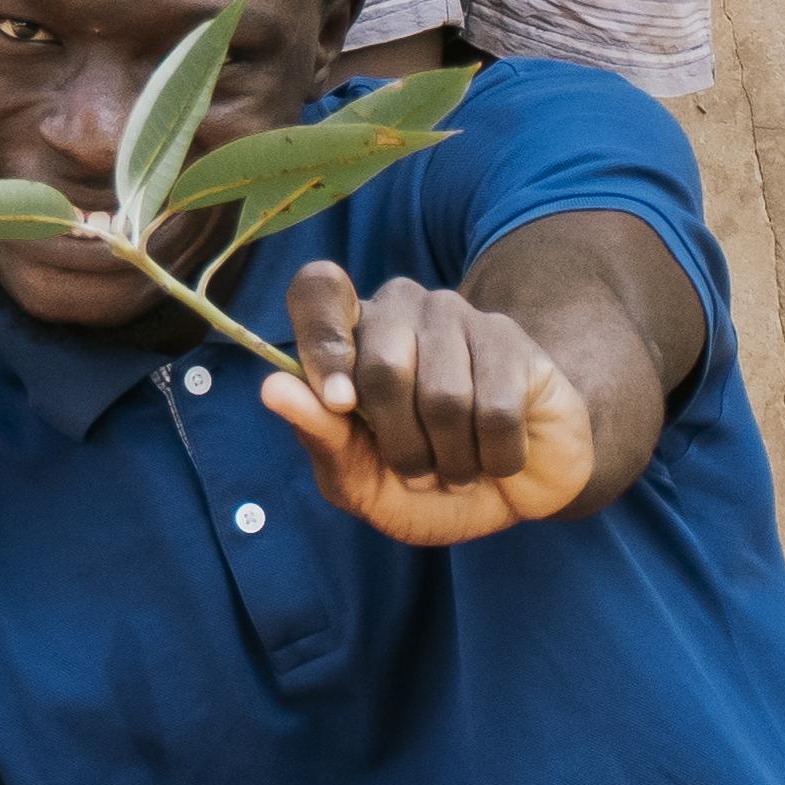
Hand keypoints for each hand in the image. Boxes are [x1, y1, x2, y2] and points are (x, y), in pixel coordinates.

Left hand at [257, 260, 598, 546]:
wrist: (512, 493)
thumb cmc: (424, 485)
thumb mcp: (360, 481)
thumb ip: (319, 436)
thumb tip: (272, 388)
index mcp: (349, 333)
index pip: (317, 291)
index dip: (324, 344)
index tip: (341, 404)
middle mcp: (399, 308)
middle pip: (382, 366)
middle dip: (400, 445)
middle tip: (418, 472)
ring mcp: (457, 316)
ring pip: (444, 397)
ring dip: (450, 461)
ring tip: (457, 468)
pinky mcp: (510, 341)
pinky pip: (495, 411)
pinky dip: (493, 459)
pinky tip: (495, 458)